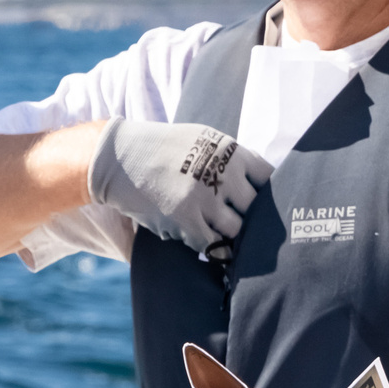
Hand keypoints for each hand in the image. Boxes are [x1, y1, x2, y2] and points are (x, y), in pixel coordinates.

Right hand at [87, 119, 272, 252]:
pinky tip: (209, 244)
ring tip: (227, 236)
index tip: (266, 204)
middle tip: (250, 228)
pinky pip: (211, 244)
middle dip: (253, 218)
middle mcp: (222, 175)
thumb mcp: (204, 140)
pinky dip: (212, 248)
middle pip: (256, 208)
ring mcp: (204, 199)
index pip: (269, 178)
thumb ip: (232, 159)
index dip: (269, 193)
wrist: (118, 156)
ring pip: (236, 230)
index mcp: (230, 152)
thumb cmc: (165, 148)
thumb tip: (263, 182)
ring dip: (232, 235)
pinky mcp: (185, 220)